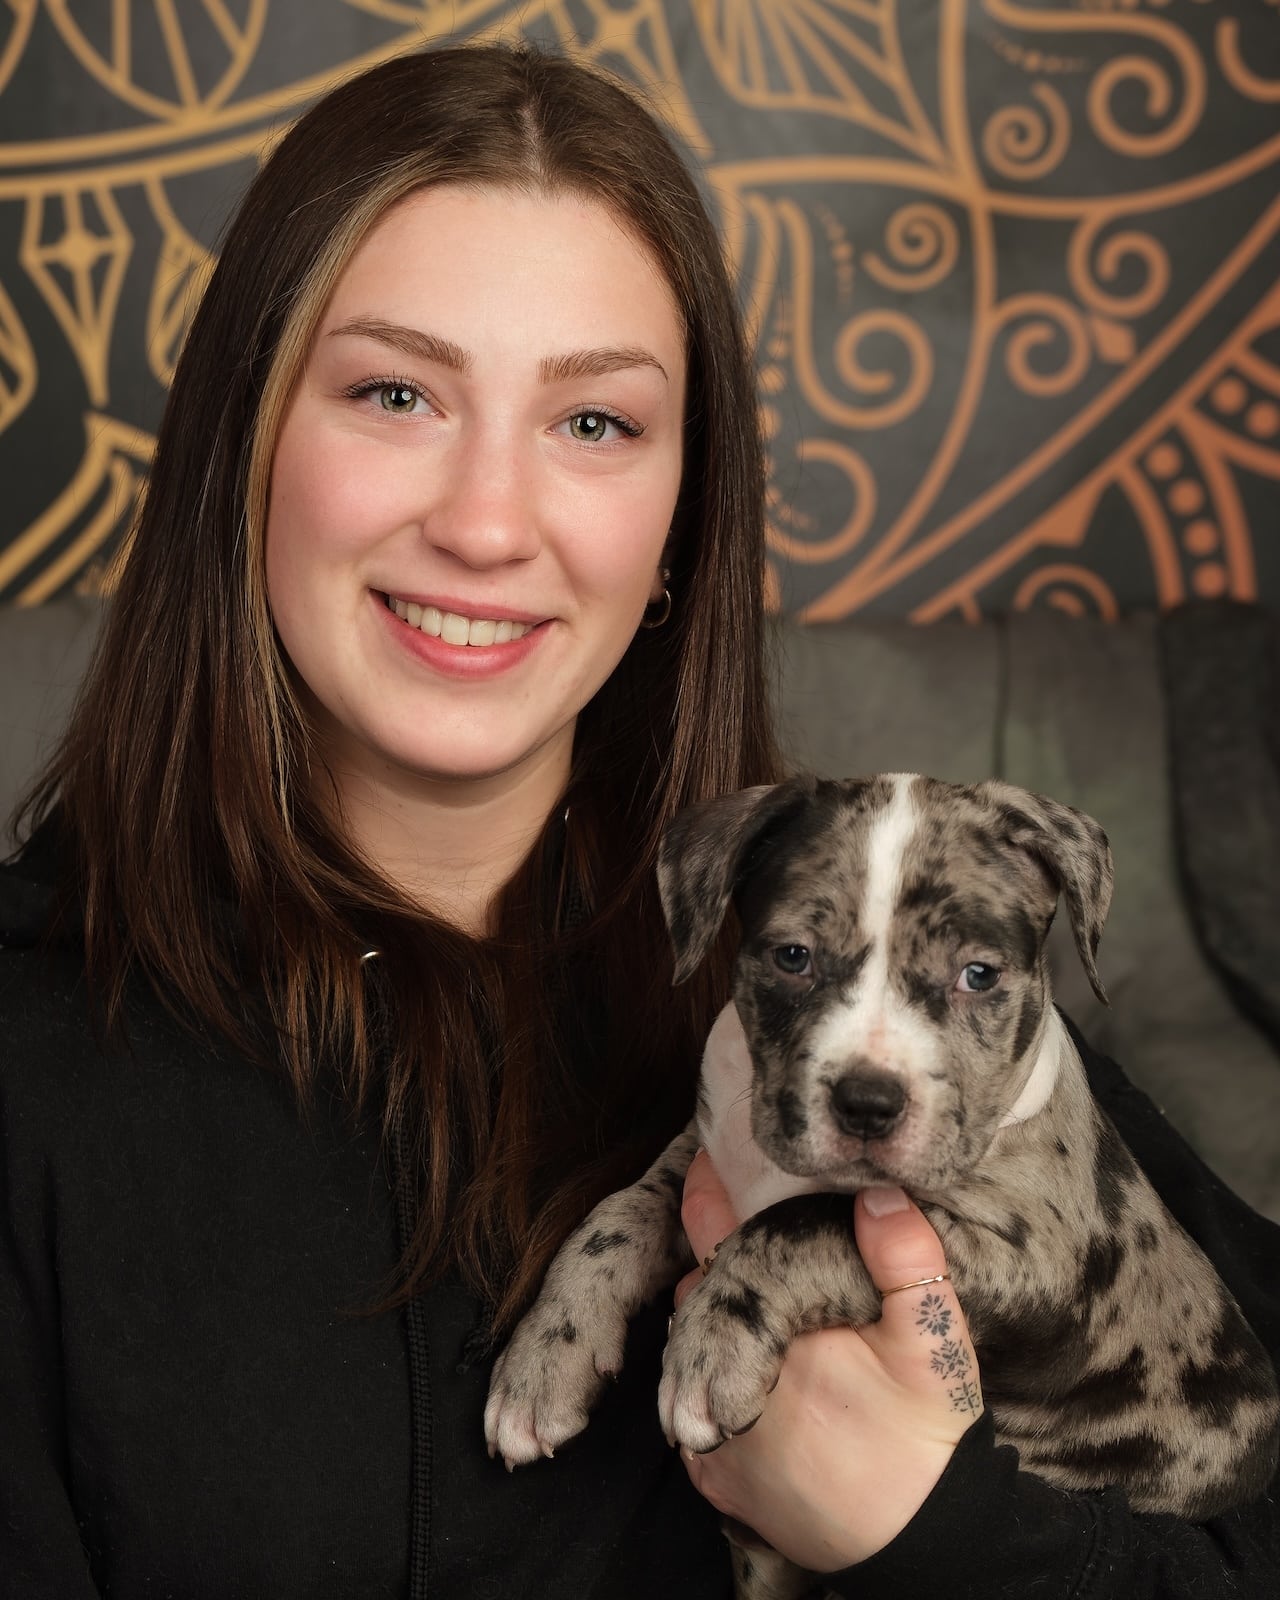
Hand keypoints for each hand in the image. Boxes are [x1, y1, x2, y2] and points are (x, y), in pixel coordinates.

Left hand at [674, 1150, 983, 1571]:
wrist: (921, 1540)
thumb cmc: (927, 1436)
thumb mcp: (935, 1342)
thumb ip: (907, 1261)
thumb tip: (878, 1193)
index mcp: (774, 1335)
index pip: (717, 1242)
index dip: (712, 1195)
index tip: (711, 1161)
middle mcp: (724, 1384)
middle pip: (697, 1292)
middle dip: (719, 1264)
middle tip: (751, 1237)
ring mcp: (710, 1434)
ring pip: (687, 1345)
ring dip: (711, 1320)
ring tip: (755, 1303)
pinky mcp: (712, 1475)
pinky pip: (689, 1401)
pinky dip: (708, 1377)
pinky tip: (749, 1364)